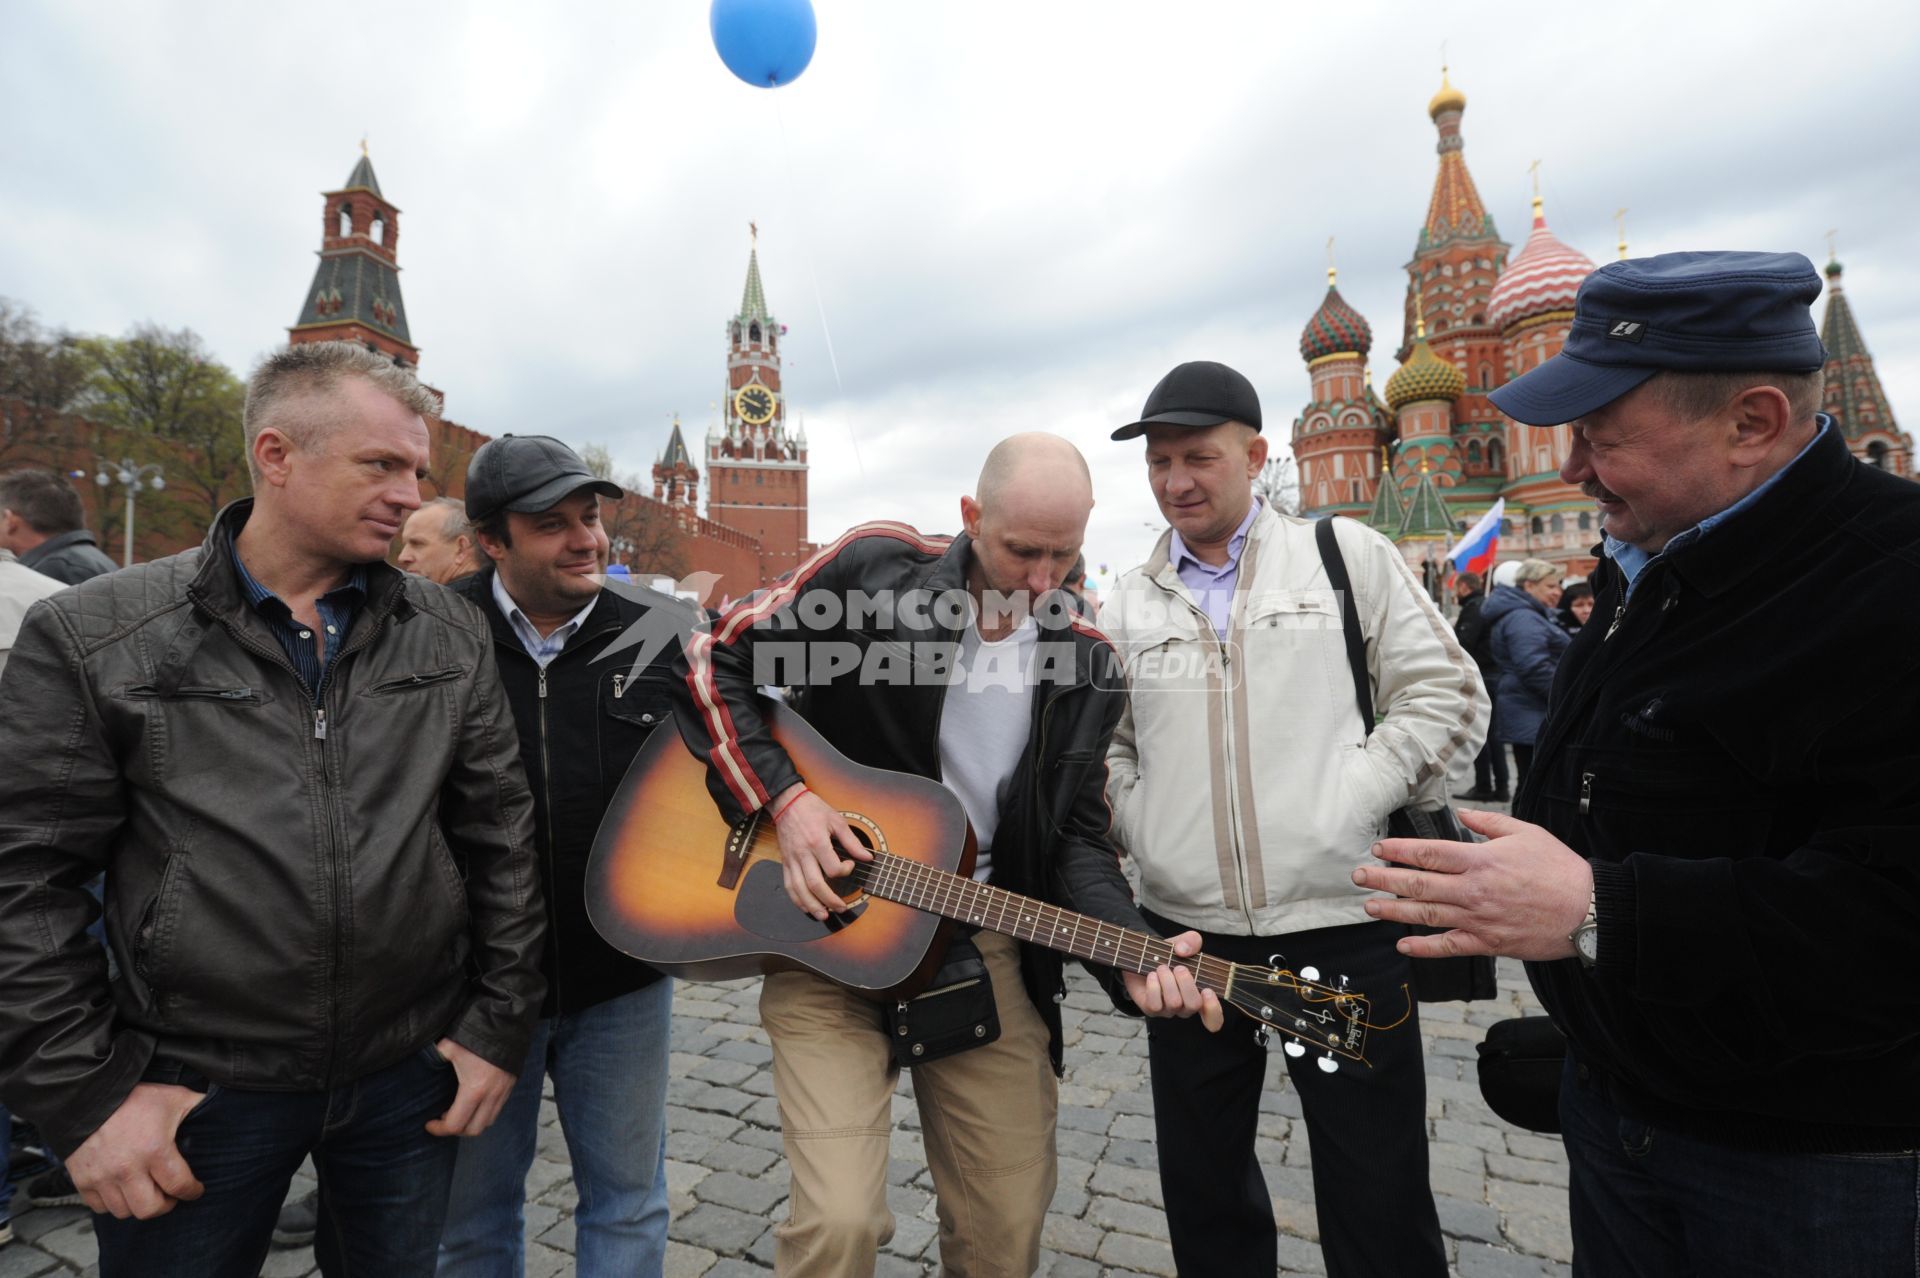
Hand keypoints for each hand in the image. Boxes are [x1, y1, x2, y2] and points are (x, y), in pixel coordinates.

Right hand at [65, 1082, 205, 1219]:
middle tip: (170, 1193)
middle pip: (150, 1209)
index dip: (192, 1191)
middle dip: (166, 1205)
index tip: (195, 1189)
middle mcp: (127, 1168)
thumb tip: (225, 1113)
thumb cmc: (134, 1097)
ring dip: (138, 1204)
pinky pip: (100, 1208)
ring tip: (147, 1190)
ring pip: (125, 1212)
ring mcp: (102, 1177)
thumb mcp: (174, 1098)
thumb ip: (199, 1108)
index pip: (180, 1186)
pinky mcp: (83, 1181)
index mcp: (155, 1149)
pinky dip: (113, 1203)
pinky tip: (123, 1189)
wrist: (89, 1095)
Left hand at [424, 1039, 515, 1136]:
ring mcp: (503, 1093)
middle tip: (443, 1120)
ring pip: (488, 1122)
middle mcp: (491, 1096)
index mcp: (474, 1090)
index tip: (429, 1124)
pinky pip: (496, 1110)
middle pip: (474, 1130)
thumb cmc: (476, 1035)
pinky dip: (483, 1114)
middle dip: (456, 1130)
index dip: (439, 1129)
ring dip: (472, 1123)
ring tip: (458, 1112)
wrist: (507, 1022)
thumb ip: (434, 1058)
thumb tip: (424, 1063)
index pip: (455, 1124)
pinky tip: (474, 1102)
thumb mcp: (449, 1046)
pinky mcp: (510, 1087)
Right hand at [769, 783, 871, 919]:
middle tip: (841, 907)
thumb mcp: (837, 820)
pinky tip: (806, 907)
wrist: (787, 803)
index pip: (832, 868)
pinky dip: (797, 899)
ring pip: (799, 889)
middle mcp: (803, 854)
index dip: (845, 872)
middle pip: (815, 884)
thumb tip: (867, 857)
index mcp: (817, 842)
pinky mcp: (785, 862)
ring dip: (812, 906)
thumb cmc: (813, 810)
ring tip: (824, 915)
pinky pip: (789, 885)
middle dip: (829, 900)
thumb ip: (852, 841)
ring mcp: (792, 860)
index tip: (850, 866)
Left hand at [1121, 930, 1225, 1032]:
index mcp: (1199, 994)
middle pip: (1194, 1005)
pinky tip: (1152, 976)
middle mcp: (1186, 1006)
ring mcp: (1169, 1010)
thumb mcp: (1181, 944)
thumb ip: (1191, 941)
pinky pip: (1156, 1005)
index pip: (1213, 1017)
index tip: (1208, 991)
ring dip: (1168, 980)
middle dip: (1186, 983)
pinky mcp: (1151, 1009)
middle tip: (1179, 968)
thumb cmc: (1167, 956)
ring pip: (1174, 1003)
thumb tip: (1184, 950)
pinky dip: (1154, 987)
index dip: (1213, 1009)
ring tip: (1162, 967)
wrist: (1142, 959)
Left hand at [1351, 808, 1592, 961]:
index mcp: (1480, 860)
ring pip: (1425, 915)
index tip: (1378, 848)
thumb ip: (1488, 823)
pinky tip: (1402, 946)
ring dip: (1393, 911)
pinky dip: (1423, 948)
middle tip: (1358, 877)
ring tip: (1370, 906)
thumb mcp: (1525, 832)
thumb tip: (1461, 812)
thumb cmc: (1560, 869)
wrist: (1587, 910)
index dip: (1398, 850)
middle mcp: (1473, 890)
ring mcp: (1478, 919)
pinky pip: (1448, 947)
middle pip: (1417, 884)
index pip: (1428, 853)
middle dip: (1383, 880)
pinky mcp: (1488, 943)